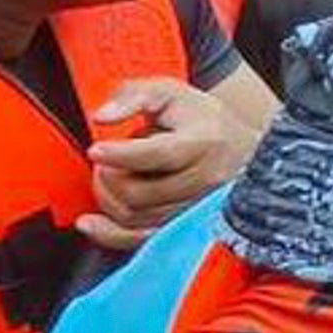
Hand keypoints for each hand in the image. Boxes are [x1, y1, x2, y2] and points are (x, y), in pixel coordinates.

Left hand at [81, 78, 251, 246]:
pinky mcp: (187, 229)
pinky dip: (110, 235)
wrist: (241, 149)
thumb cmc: (201, 119)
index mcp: (204, 141)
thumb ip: (133, 96)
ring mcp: (197, 209)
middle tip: (104, 160)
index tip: (96, 150)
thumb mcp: (170, 92)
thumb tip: (102, 116)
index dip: (121, 155)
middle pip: (139, 192)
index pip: (158, 154)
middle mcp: (206, 179)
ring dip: (109, 198)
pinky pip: (143, 241)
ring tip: (113, 176)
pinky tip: (92, 223)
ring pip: (136, 217)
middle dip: (108, 176)